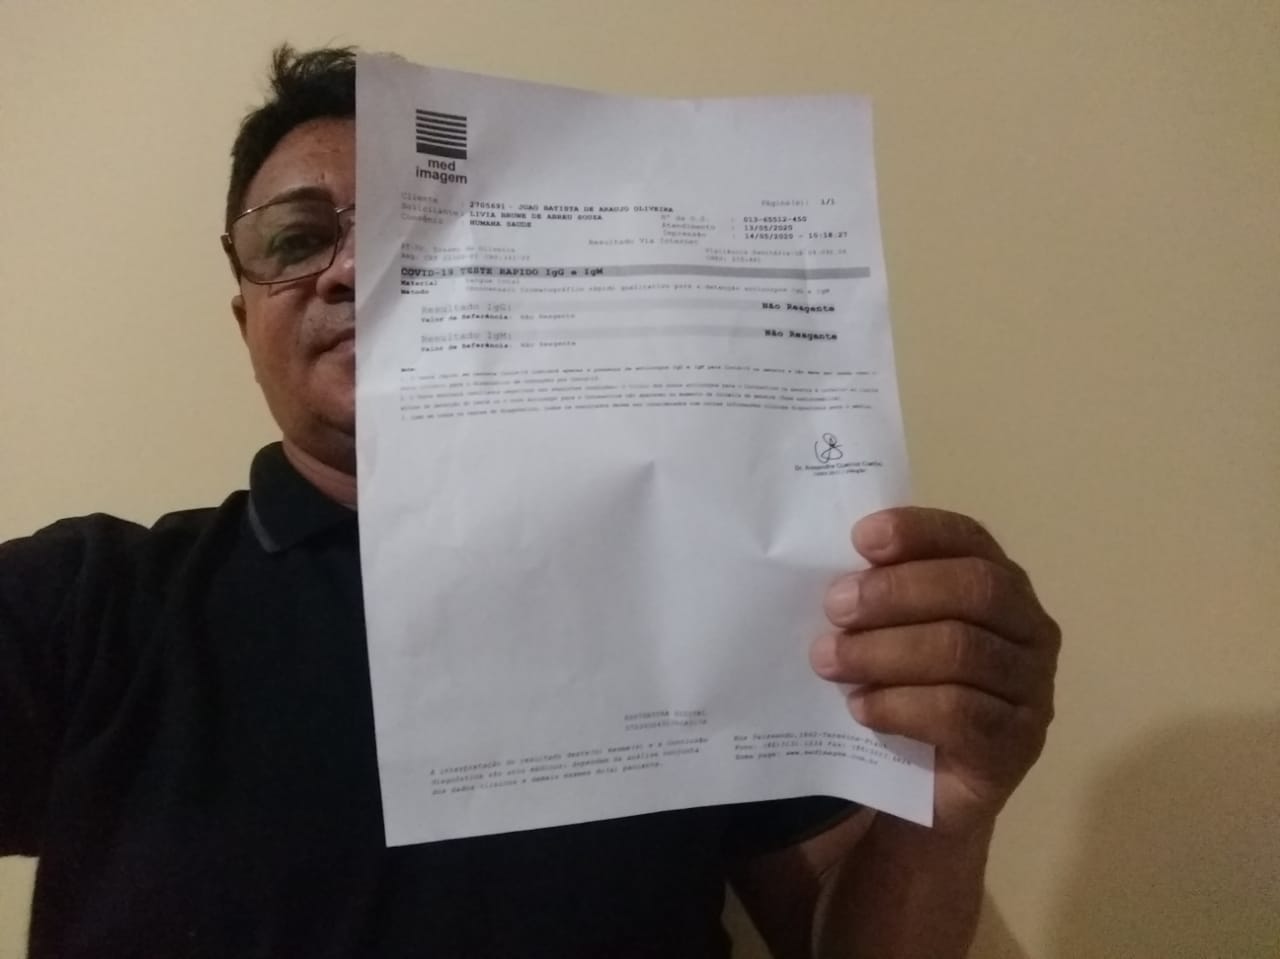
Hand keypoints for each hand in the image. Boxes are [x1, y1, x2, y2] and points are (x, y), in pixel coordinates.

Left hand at [810, 507, 1059, 835]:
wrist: (922, 792)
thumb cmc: (904, 692)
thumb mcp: (889, 635)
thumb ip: (876, 599)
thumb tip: (832, 575)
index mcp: (1000, 584)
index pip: (969, 539)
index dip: (919, 532)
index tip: (861, 538)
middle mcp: (1030, 630)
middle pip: (974, 589)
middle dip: (896, 592)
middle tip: (835, 607)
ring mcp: (1031, 689)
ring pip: (962, 651)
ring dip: (884, 651)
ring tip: (828, 661)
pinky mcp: (1016, 745)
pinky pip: (959, 714)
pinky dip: (899, 706)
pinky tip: (861, 708)